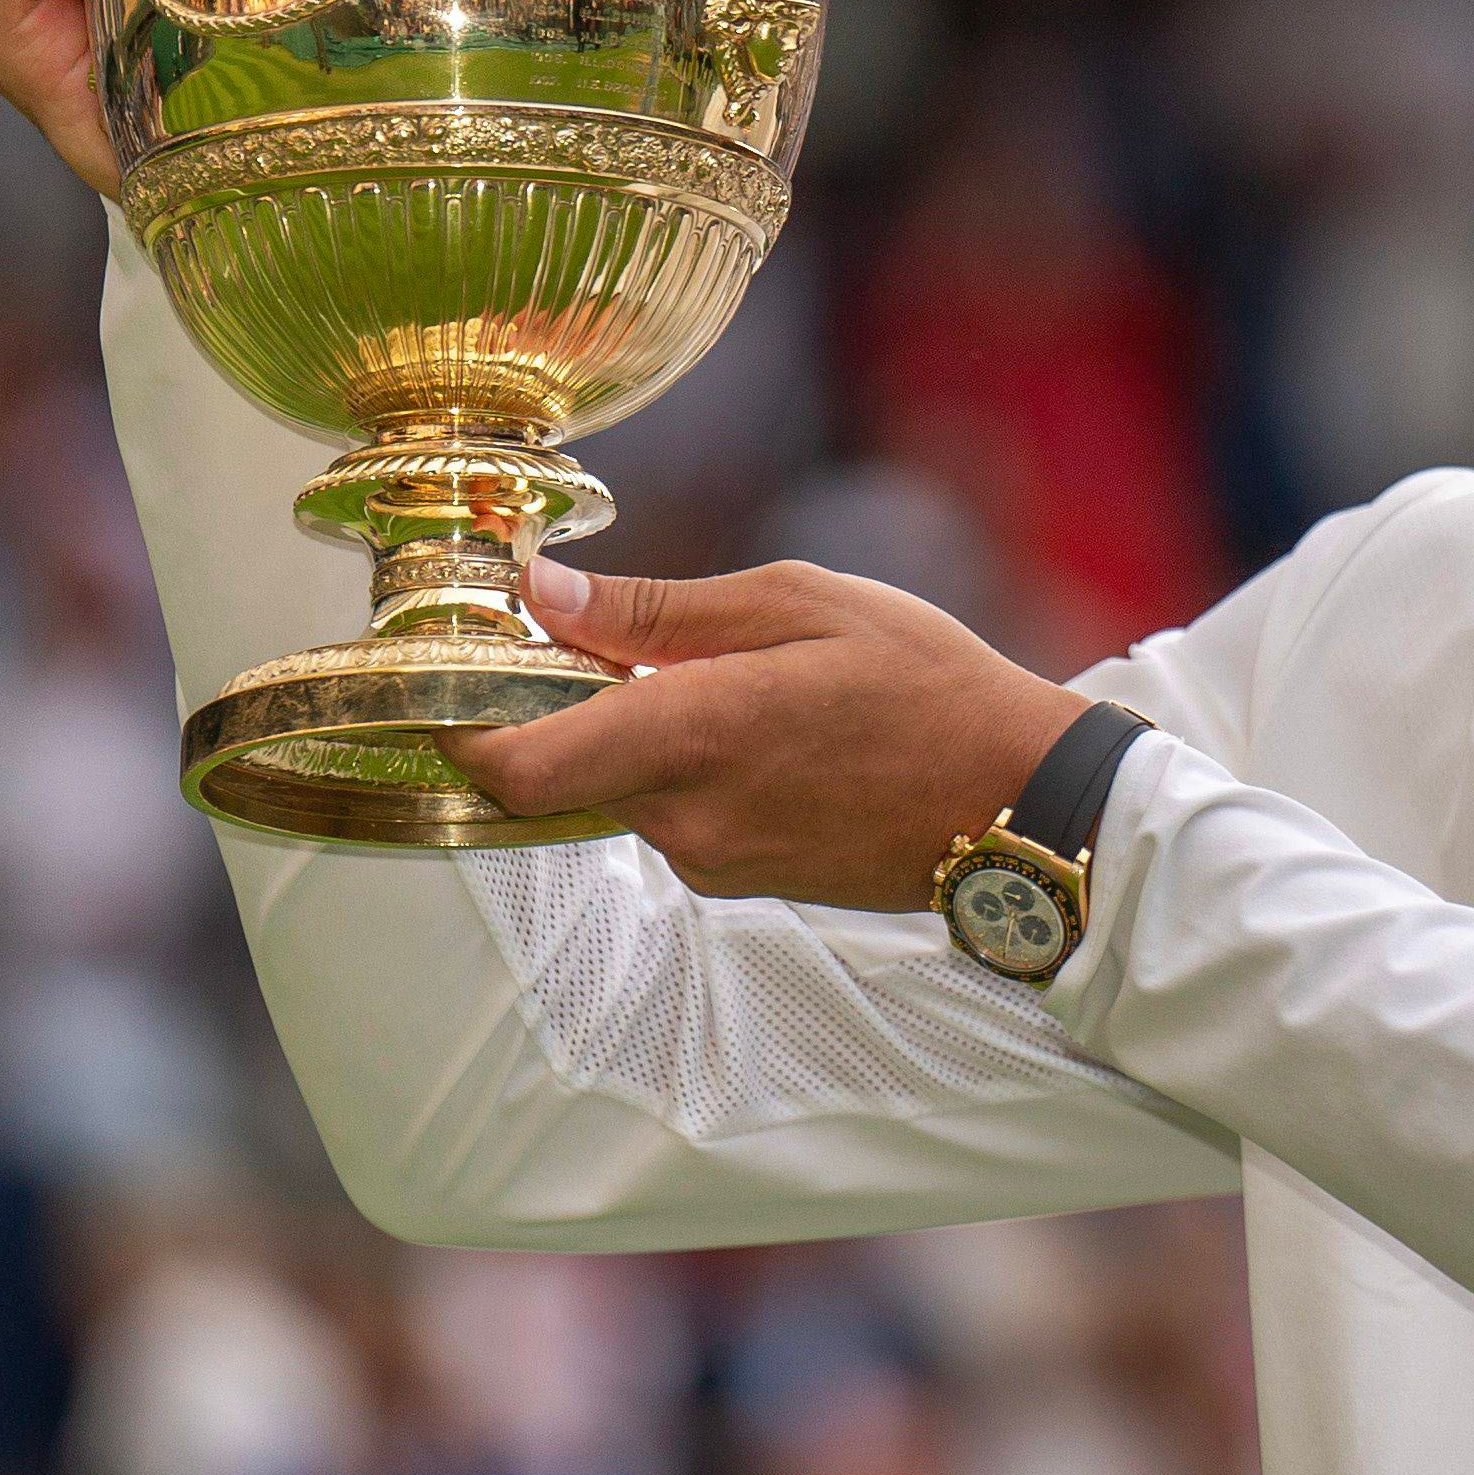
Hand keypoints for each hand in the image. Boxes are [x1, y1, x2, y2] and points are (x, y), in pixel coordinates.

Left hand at [445, 557, 1090, 911]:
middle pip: (558, 771)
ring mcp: (711, 861)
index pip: (516, 765)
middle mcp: (685, 817)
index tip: (455, 668)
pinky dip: (679, 766)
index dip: (461, 724)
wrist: (1018, 802)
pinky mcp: (739, 881)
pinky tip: (752, 722)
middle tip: (588, 630)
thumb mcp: (797, 603)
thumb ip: (657, 608)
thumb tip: (541, 592)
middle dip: (557, 706)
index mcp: (691, 735)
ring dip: (629, 733)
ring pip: (618, 790)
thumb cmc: (925, 685)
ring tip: (709, 668)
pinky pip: (671, 815)